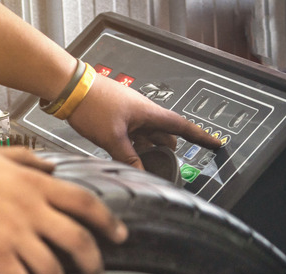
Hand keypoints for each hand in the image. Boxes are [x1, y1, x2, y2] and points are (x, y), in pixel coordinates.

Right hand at [0, 147, 127, 273]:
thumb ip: (27, 158)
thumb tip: (51, 166)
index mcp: (34, 184)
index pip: (84, 201)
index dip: (107, 220)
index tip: (119, 234)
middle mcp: (31, 209)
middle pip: (78, 239)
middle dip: (94, 263)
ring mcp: (14, 233)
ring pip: (53, 269)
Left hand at [68, 74, 222, 169]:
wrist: (69, 88)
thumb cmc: (92, 105)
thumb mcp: (112, 137)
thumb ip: (128, 157)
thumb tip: (141, 174)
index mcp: (149, 113)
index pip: (182, 126)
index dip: (200, 136)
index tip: (216, 143)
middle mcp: (142, 113)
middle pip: (163, 134)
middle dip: (167, 151)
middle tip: (168, 168)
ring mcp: (129, 115)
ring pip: (146, 136)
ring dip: (147, 151)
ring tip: (145, 168)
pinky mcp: (115, 117)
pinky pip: (131, 135)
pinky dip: (132, 147)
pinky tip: (125, 158)